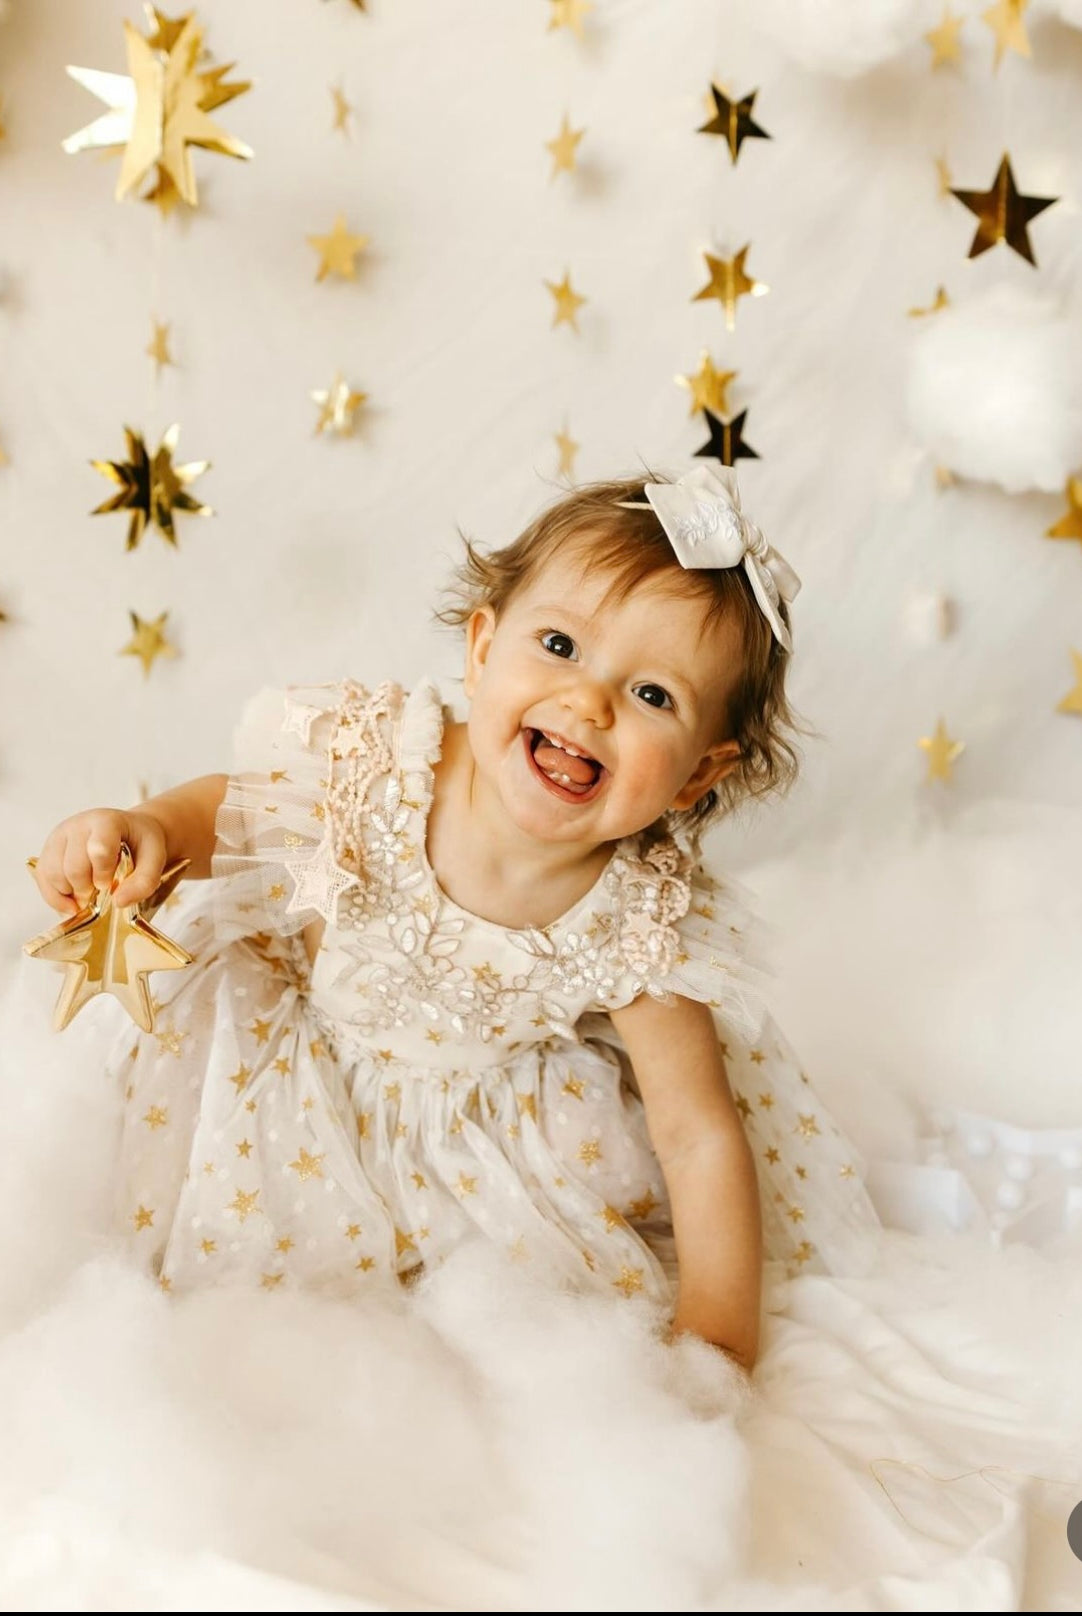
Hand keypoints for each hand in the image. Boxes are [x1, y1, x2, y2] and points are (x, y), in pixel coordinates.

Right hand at [32, 807, 168, 914]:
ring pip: (53, 874)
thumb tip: (118, 902)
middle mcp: (78, 825)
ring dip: (70, 894)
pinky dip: (55, 897)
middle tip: (101, 892)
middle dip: (87, 890)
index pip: (98, 850)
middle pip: (73, 868)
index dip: (104, 875)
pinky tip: (72, 901)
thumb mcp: (155, 859)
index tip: (112, 884)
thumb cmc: (142, 844)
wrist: (131, 831)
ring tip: (88, 894)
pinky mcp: (48, 850)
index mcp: (106, 821)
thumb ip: (144, 882)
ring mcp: (59, 836)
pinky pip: (42, 878)